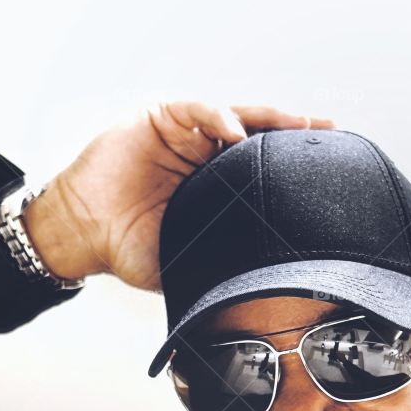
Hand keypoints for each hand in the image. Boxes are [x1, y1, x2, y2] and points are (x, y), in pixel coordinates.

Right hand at [21, 101, 334, 291]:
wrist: (84, 238)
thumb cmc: (127, 249)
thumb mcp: (182, 262)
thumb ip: (214, 269)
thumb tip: (254, 300)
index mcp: (211, 186)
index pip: (259, 167)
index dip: (289, 166)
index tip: (325, 171)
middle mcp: (201, 156)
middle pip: (256, 135)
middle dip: (292, 131)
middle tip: (327, 132)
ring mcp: (181, 135)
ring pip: (232, 116)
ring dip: (266, 117)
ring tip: (296, 123)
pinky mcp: (158, 120)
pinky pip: (194, 110)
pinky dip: (216, 116)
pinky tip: (235, 131)